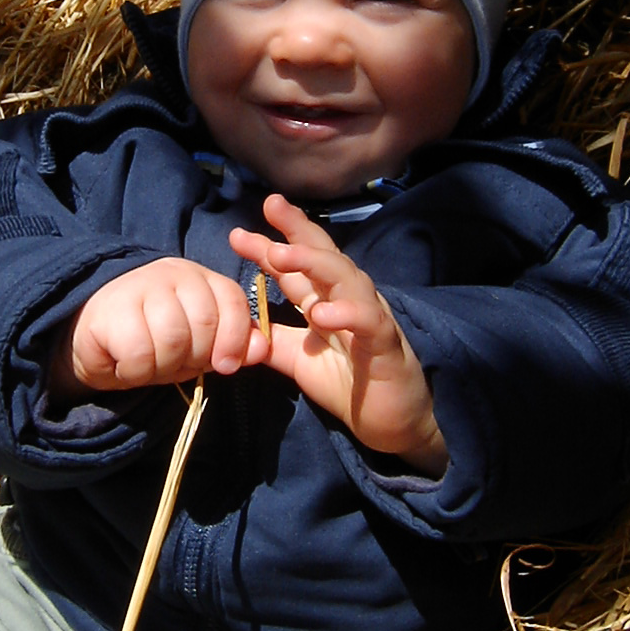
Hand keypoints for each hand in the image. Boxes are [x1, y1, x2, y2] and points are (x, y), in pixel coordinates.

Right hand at [51, 258, 269, 396]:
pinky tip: (126, 364)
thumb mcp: (198, 347)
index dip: (234, 338)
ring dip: (162, 367)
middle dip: (193, 358)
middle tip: (172, 363)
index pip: (232, 301)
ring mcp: (139, 286)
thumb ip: (232, 346)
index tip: (225, 366)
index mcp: (201, 279)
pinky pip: (139, 353)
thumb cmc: (153, 341)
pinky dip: (136, 372)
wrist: (93, 337)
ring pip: (172, 339)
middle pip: (204, 324)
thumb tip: (262, 351)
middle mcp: (172, 273)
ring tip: (148, 363)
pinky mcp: (110, 309)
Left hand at [229, 195, 447, 474]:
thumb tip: (235, 324)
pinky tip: (321, 313)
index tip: (237, 233)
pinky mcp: (385, 343)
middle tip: (270, 207)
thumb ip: (271, 339)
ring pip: (345, 277)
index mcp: (326, 300)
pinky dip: (346, 313)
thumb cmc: (349, 384)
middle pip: (323, 255)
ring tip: (280, 253)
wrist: (394, 423)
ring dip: (313, 262)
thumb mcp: (298, 359)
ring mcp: (370, 316)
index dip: (269, 246)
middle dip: (296, 229)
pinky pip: (368, 321)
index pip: (296, 267)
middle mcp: (349, 299)